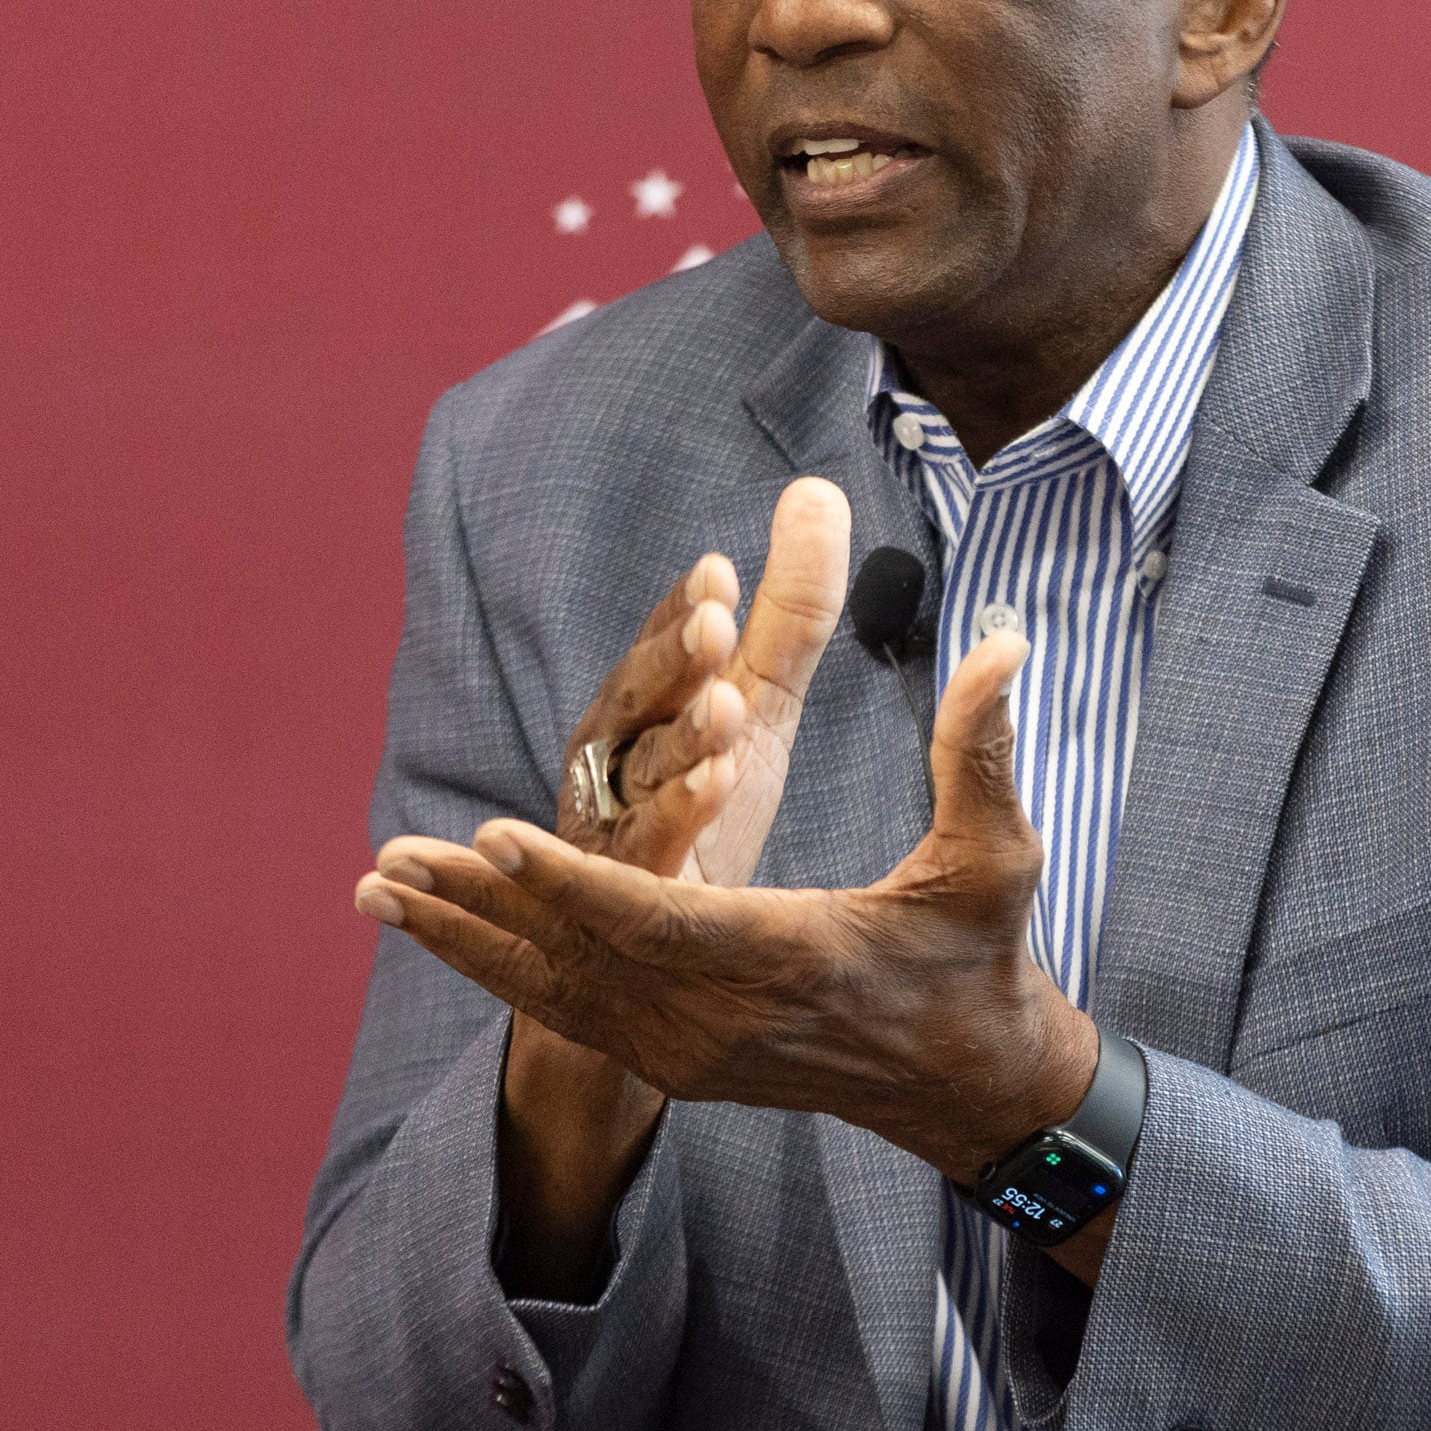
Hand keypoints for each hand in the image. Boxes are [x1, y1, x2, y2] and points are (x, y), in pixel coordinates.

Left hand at [361, 630, 1098, 1189]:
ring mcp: (694, 1049)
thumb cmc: (984, 958)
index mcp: (791, 957)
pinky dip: (500, 971)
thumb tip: (1004, 642)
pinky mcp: (679, 1061)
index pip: (662, 921)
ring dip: (467, 940)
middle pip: (580, 960)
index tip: (495, 834)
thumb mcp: (996, 857)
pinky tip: (441, 932)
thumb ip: (983, 750)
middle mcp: (724, 1016)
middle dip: (480, 907)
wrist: (968, 1083)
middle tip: (390, 860)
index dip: (575, 880)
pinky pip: (571, 1013)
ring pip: (558, 991)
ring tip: (379, 889)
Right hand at [554, 475, 851, 886]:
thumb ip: (789, 609)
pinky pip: (649, 849)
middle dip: (672, 659)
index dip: (683, 613)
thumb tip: (818, 489)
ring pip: (643, 772)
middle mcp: (618, 753)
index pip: (662, 648)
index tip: (720, 573)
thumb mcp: (756, 698)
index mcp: (648, 703)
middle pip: (640, 699)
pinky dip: (677, 816)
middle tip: (714, 620)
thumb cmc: (700, 797)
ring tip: (726, 708)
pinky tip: (718, 787)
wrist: (658, 941)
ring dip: (681, 738)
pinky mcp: (627, 892)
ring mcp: (613, 820)